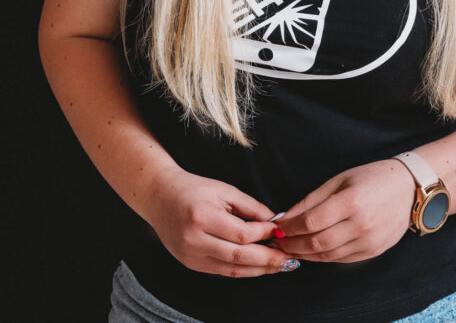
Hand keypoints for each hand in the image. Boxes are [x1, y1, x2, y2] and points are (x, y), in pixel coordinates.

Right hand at [146, 166, 298, 277]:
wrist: (160, 198)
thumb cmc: (194, 189)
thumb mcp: (223, 190)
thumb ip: (250, 206)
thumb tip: (275, 221)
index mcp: (203, 217)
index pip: (241, 234)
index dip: (264, 235)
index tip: (280, 232)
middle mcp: (195, 240)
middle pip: (238, 257)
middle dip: (267, 260)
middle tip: (289, 260)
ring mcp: (191, 256)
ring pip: (231, 270)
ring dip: (258, 270)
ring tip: (279, 266)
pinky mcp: (191, 264)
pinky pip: (222, 272)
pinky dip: (242, 271)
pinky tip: (258, 267)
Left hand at [270, 159, 414, 263]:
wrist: (408, 189)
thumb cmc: (371, 178)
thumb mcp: (339, 180)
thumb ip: (312, 200)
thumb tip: (286, 217)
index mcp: (351, 201)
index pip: (311, 222)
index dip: (290, 227)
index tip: (278, 227)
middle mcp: (361, 225)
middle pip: (317, 243)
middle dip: (292, 244)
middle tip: (278, 242)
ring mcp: (368, 241)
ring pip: (327, 255)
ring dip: (304, 254)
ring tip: (290, 248)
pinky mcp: (373, 252)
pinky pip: (341, 259)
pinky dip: (323, 257)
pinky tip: (311, 251)